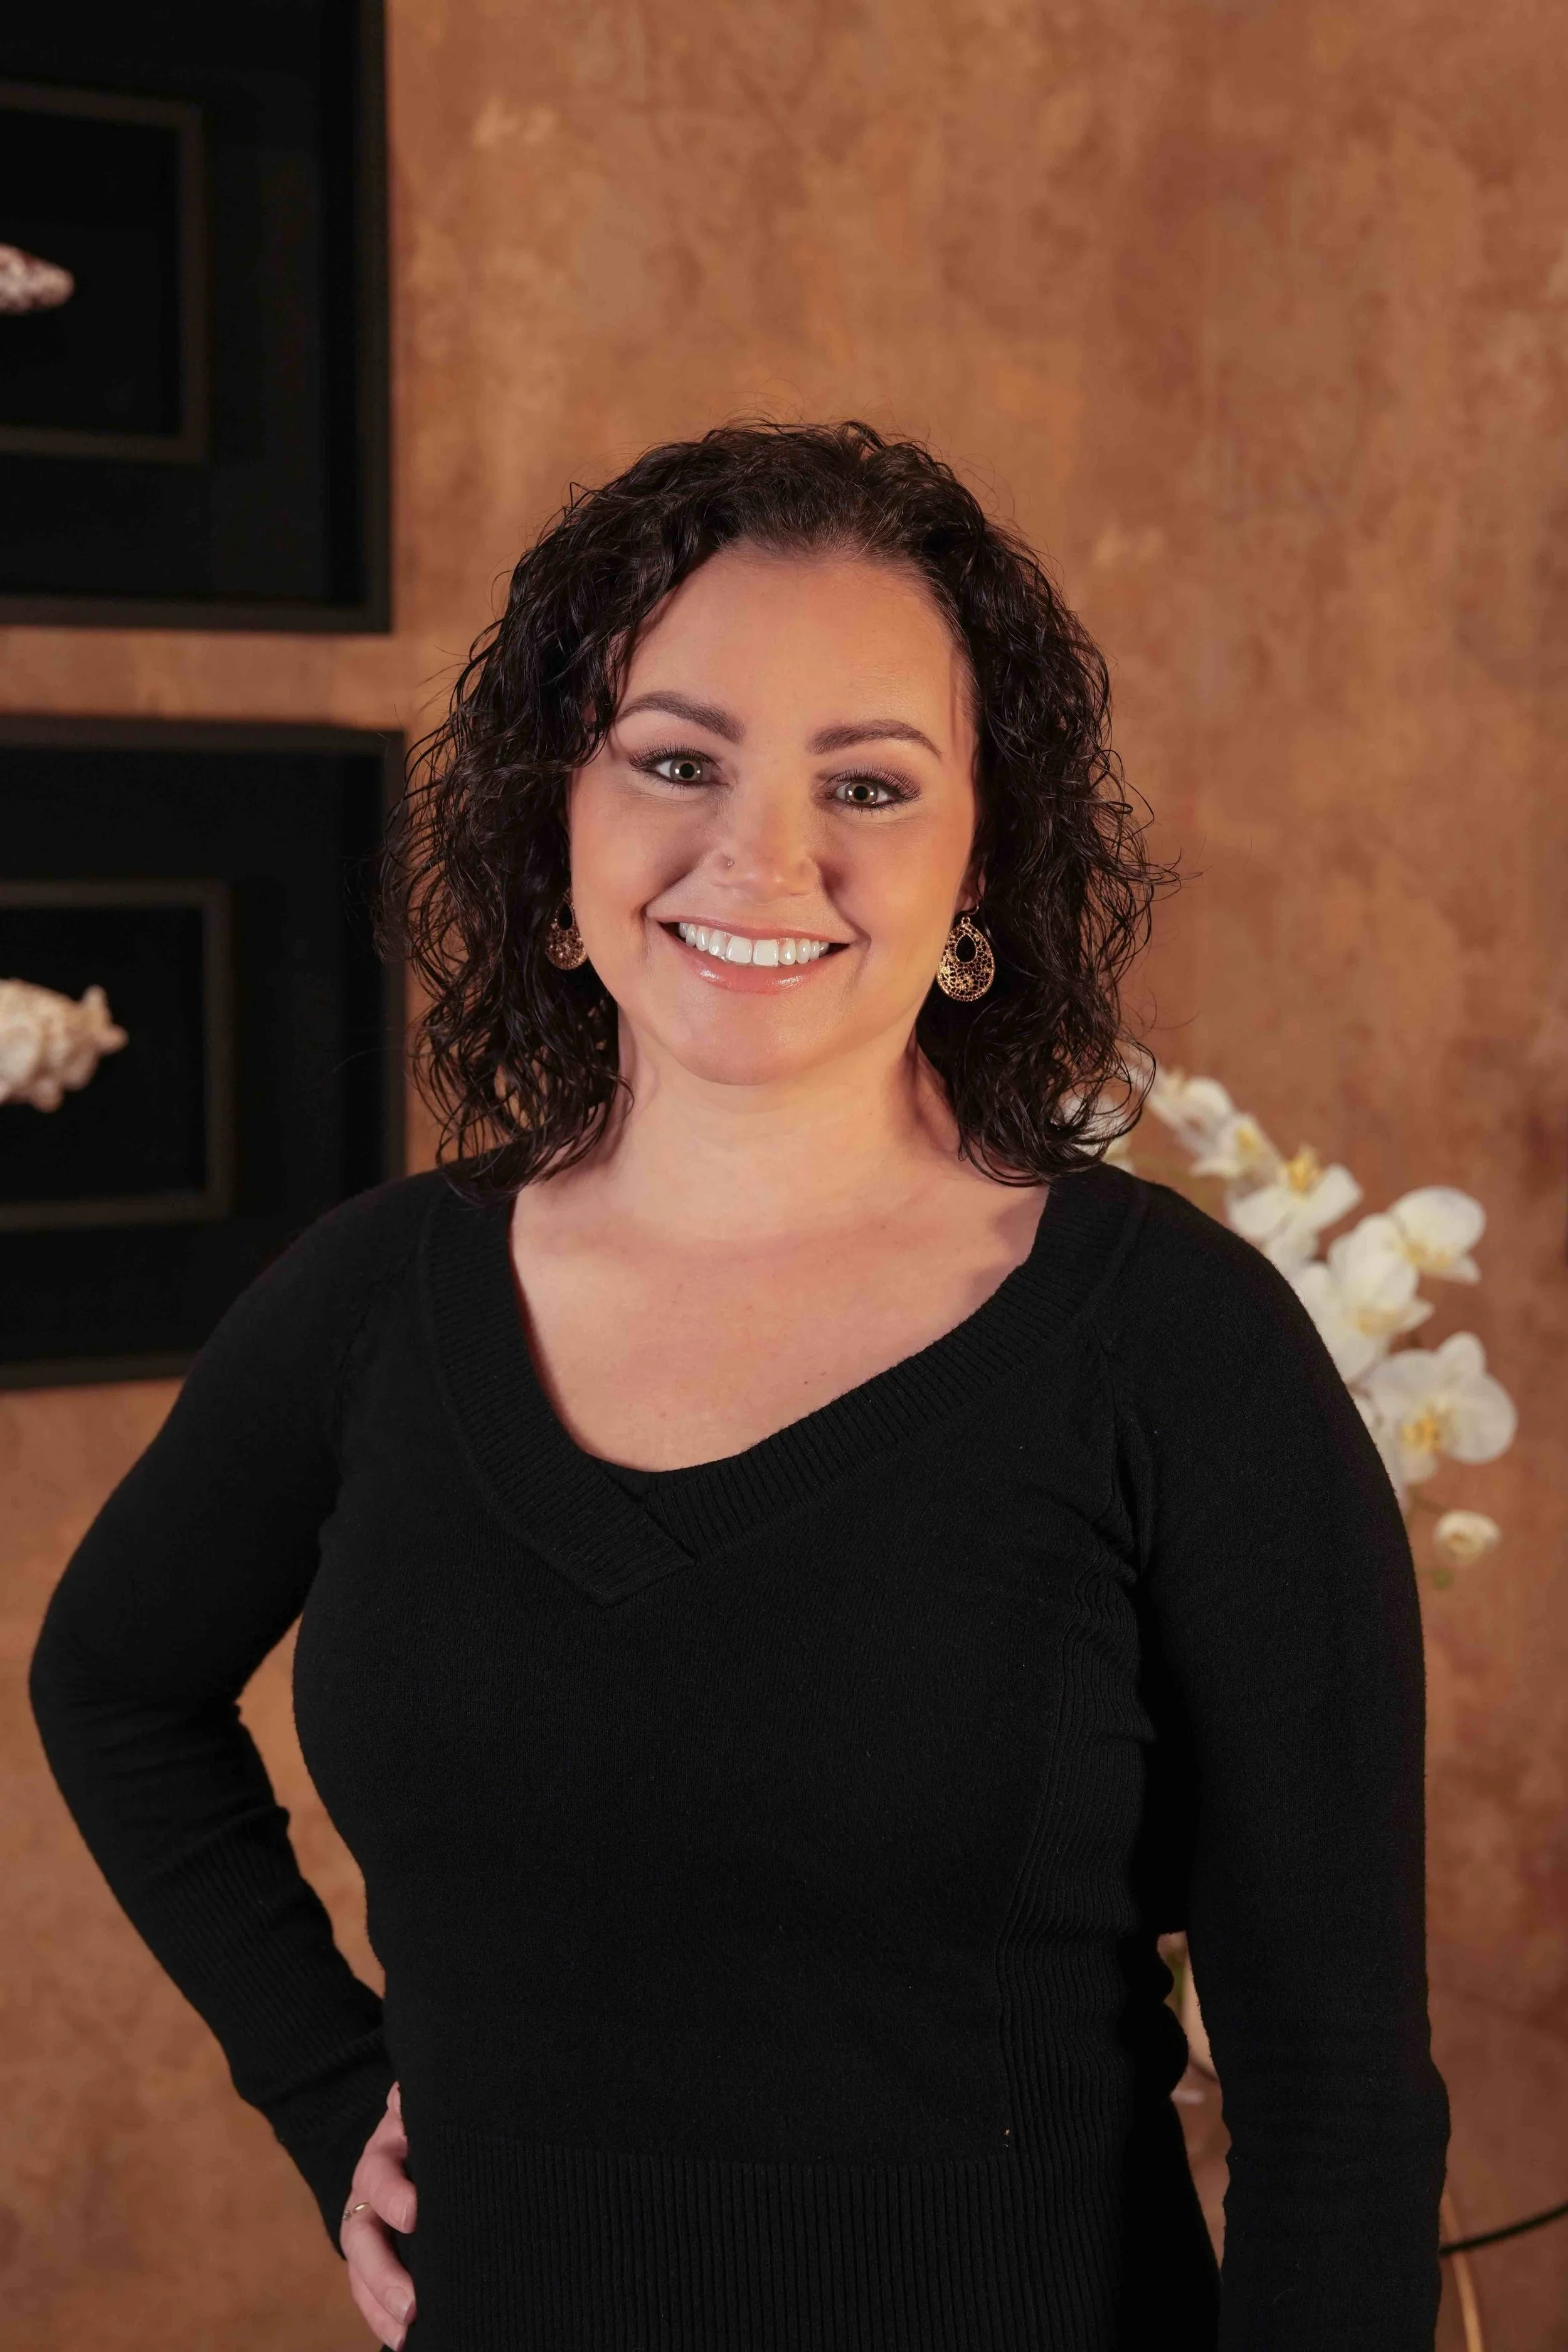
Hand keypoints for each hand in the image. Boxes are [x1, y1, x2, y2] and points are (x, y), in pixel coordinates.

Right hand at [341, 2080, 416, 2345]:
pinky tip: (403, 2341)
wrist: (419, 2127)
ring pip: (361, 2270)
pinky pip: (368, 2292)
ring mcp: (368, 2224)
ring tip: (407, 2331)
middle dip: (385, 2273)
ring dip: (381, 2304)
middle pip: (362, 2236)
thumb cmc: (433, 2120)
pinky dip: (381, 2317)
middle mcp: (369, 2191)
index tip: (416, 2216)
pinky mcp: (375, 2254)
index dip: (394, 2195)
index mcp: (386, 2153)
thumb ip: (417, 2101)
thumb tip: (406, 2093)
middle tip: (413, 2304)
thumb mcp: (428, 2107)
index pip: (380, 2176)